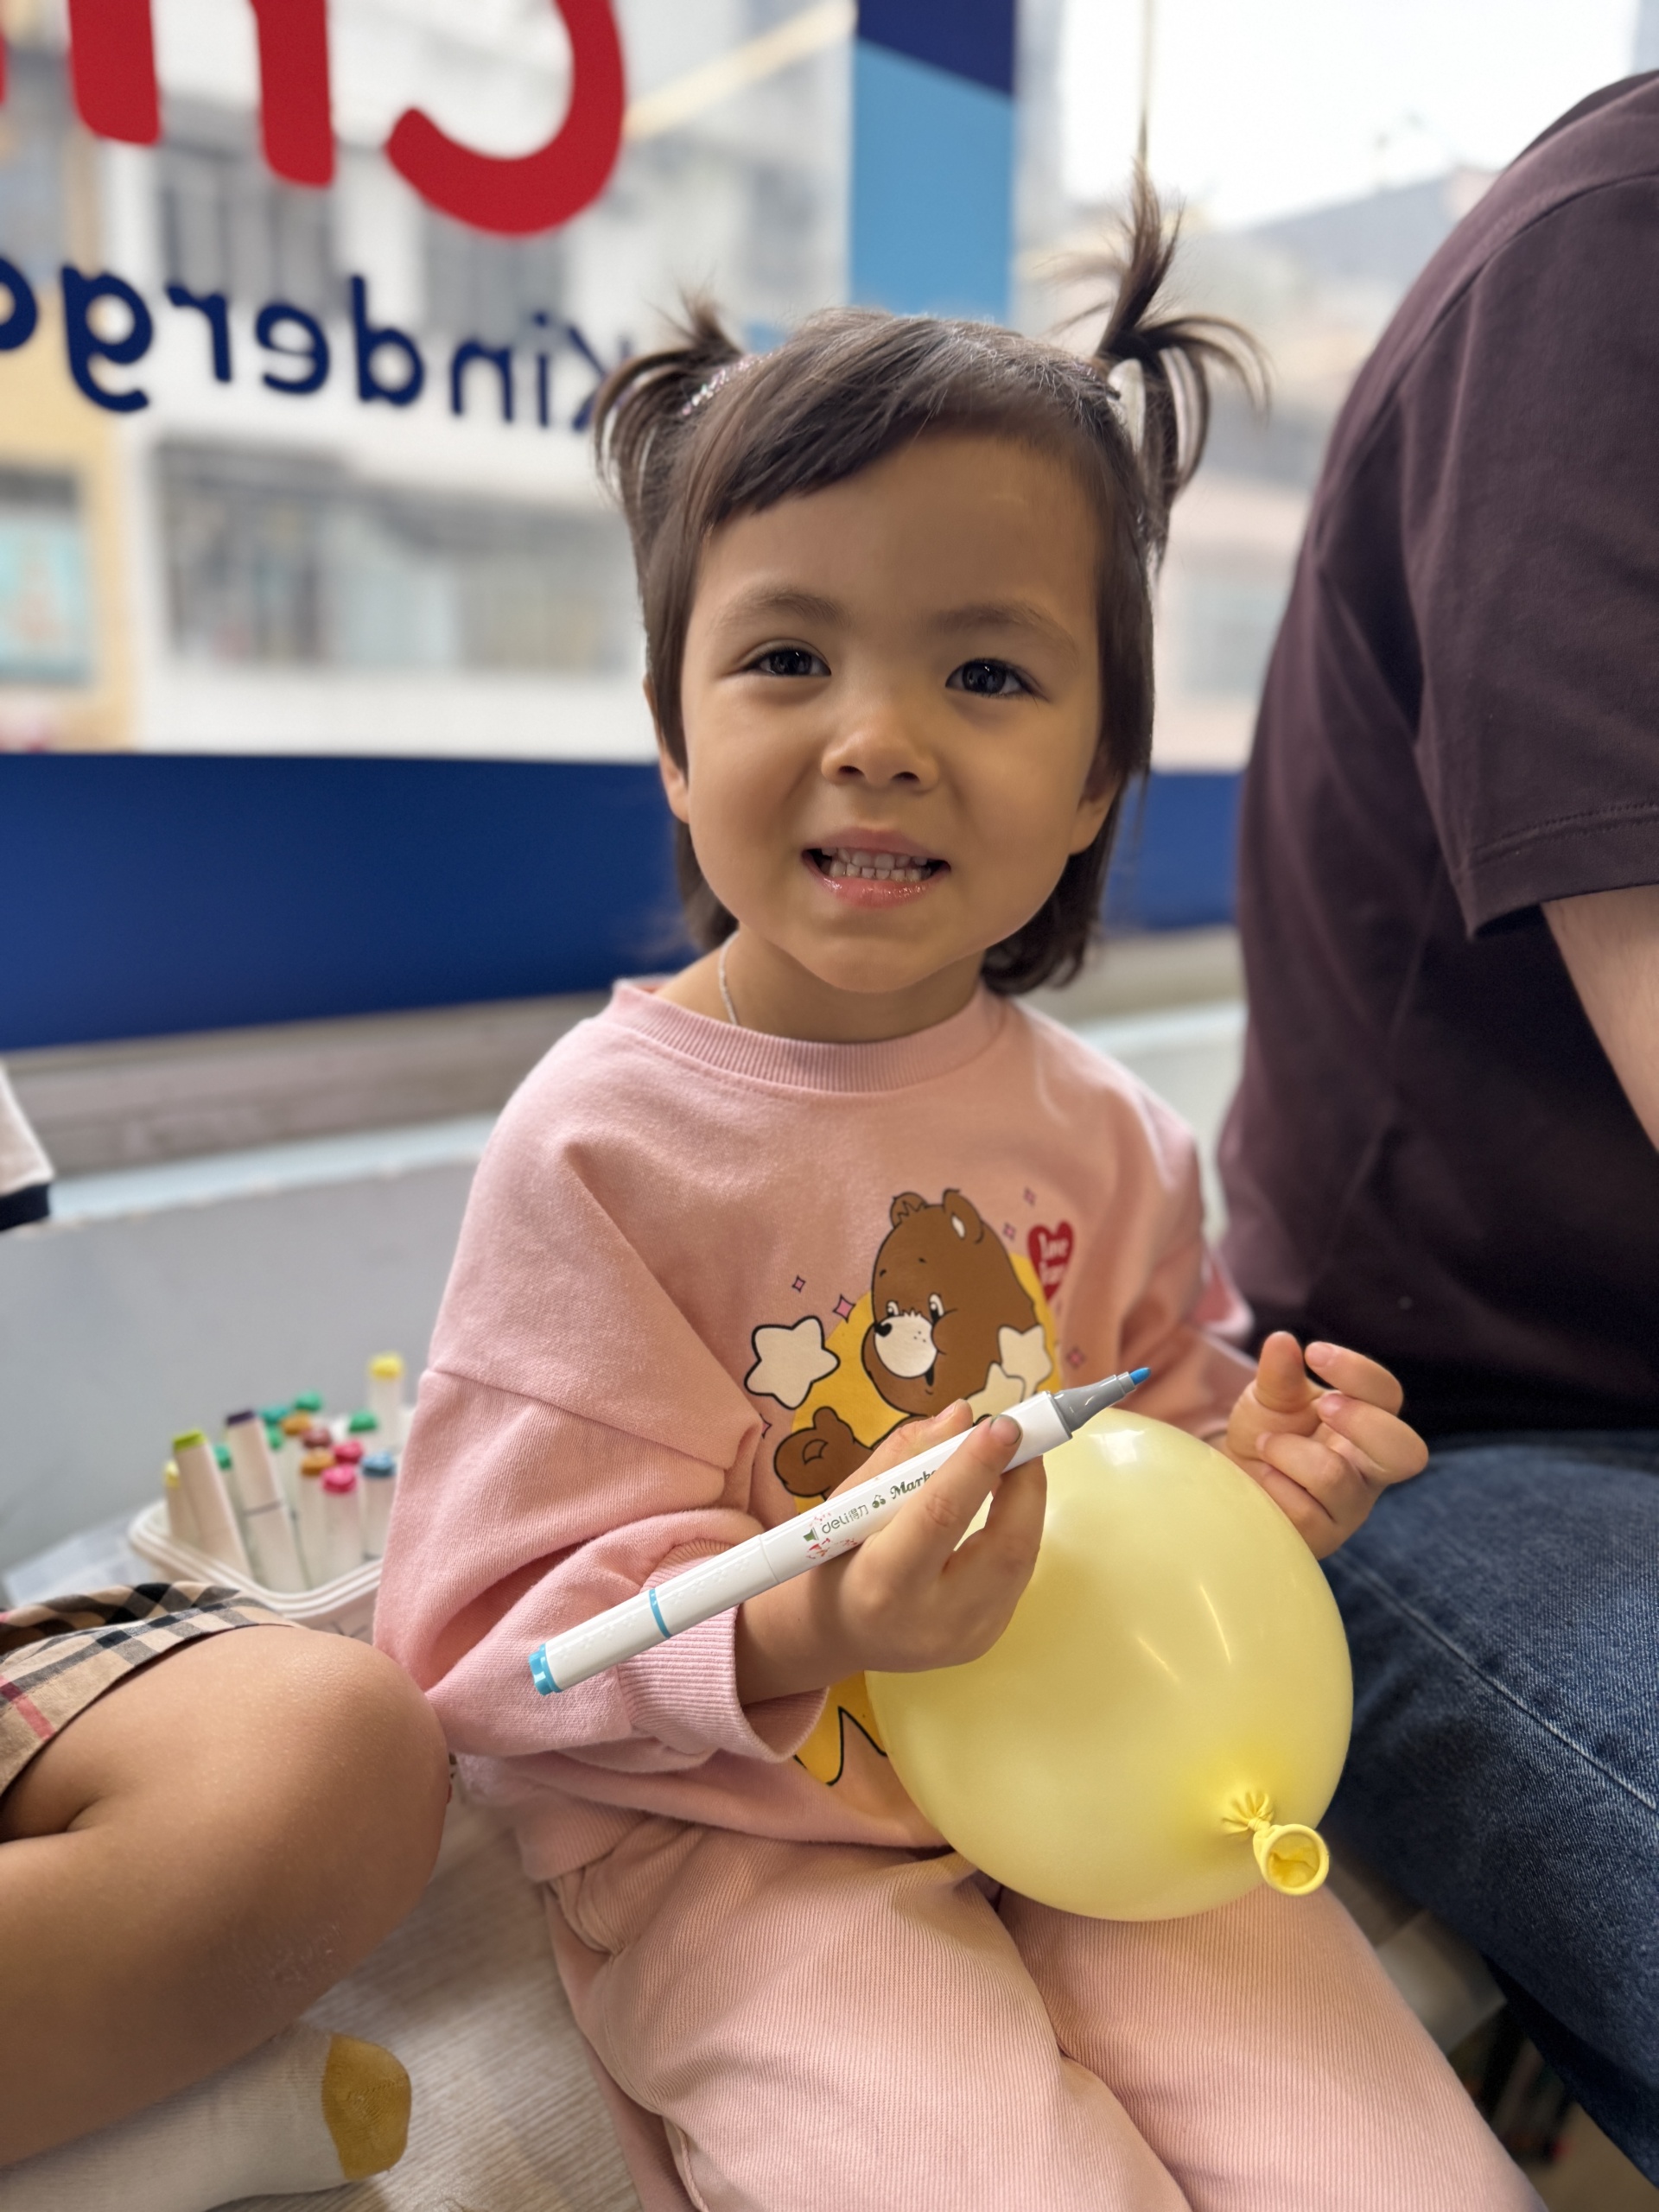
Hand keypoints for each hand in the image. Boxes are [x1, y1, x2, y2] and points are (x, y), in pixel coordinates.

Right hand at [735, 1401, 1044, 1704]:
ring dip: (1028, 1502)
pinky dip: (1018, 1530)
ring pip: (1023, 1560)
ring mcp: (967, 1637)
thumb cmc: (835, 1559)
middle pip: (1004, 1547)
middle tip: (1024, 1438)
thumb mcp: (848, 1501)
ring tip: (1016, 1463)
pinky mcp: (988, 1639)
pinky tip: (1005, 1504)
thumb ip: (904, 1454)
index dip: (977, 1465)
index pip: (940, 1516)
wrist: (835, 1634)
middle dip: (1025, 1484)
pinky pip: (1017, 1576)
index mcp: (882, 1584)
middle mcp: (931, 1620)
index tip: (1004, 1424)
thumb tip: (962, 1415)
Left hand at [1223, 1333, 1426, 1558]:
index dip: (1358, 1372)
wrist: (1235, 1480)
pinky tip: (1264, 1479)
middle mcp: (1370, 1467)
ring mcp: (1351, 1507)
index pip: (1388, 1395)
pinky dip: (1272, 1485)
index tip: (1315, 1353)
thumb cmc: (1266, 1432)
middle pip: (1407, 1453)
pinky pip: (1303, 1510)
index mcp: (1368, 1422)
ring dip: (1288, 1452)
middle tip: (1322, 1406)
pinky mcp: (1325, 1537)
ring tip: (1266, 1445)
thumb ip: (1278, 1372)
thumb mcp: (1268, 1396)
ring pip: (1335, 1478)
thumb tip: (1282, 1340)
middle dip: (1362, 1422)